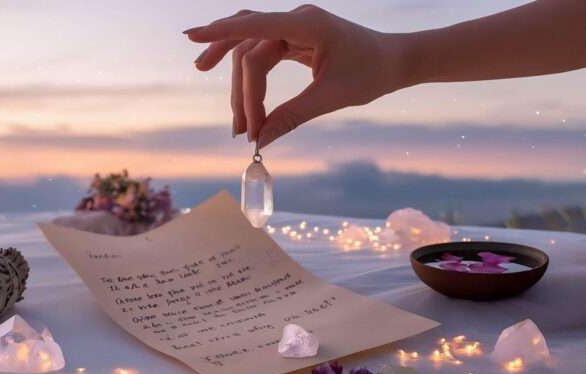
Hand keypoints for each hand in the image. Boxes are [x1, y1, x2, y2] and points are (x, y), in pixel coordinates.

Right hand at [185, 5, 411, 148]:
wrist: (395, 60)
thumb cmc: (371, 73)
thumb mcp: (331, 97)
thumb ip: (293, 116)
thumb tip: (261, 141)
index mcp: (307, 24)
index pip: (254, 27)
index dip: (220, 33)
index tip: (190, 39)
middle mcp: (295, 19)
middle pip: (248, 49)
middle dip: (240, 91)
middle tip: (241, 130)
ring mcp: (292, 27)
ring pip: (249, 52)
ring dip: (239, 86)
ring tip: (238, 122)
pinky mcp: (292, 38)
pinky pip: (260, 52)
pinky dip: (248, 76)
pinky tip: (235, 90)